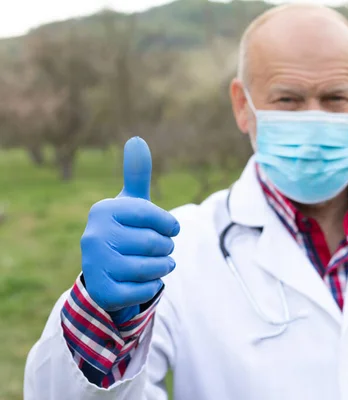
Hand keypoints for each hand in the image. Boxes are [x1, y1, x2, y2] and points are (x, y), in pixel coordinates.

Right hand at [80, 137, 179, 323]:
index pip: (155, 216)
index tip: (170, 228)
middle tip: (159, 249)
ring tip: (158, 265)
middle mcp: (93, 236)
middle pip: (155, 243)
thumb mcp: (131, 204)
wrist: (104, 272)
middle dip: (166, 248)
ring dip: (162, 268)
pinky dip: (152, 287)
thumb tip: (136, 139)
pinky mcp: (102, 291)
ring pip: (152, 268)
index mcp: (104, 210)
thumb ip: (137, 175)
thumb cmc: (125, 231)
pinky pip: (145, 290)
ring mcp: (95, 265)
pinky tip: (144, 282)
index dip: (170, 225)